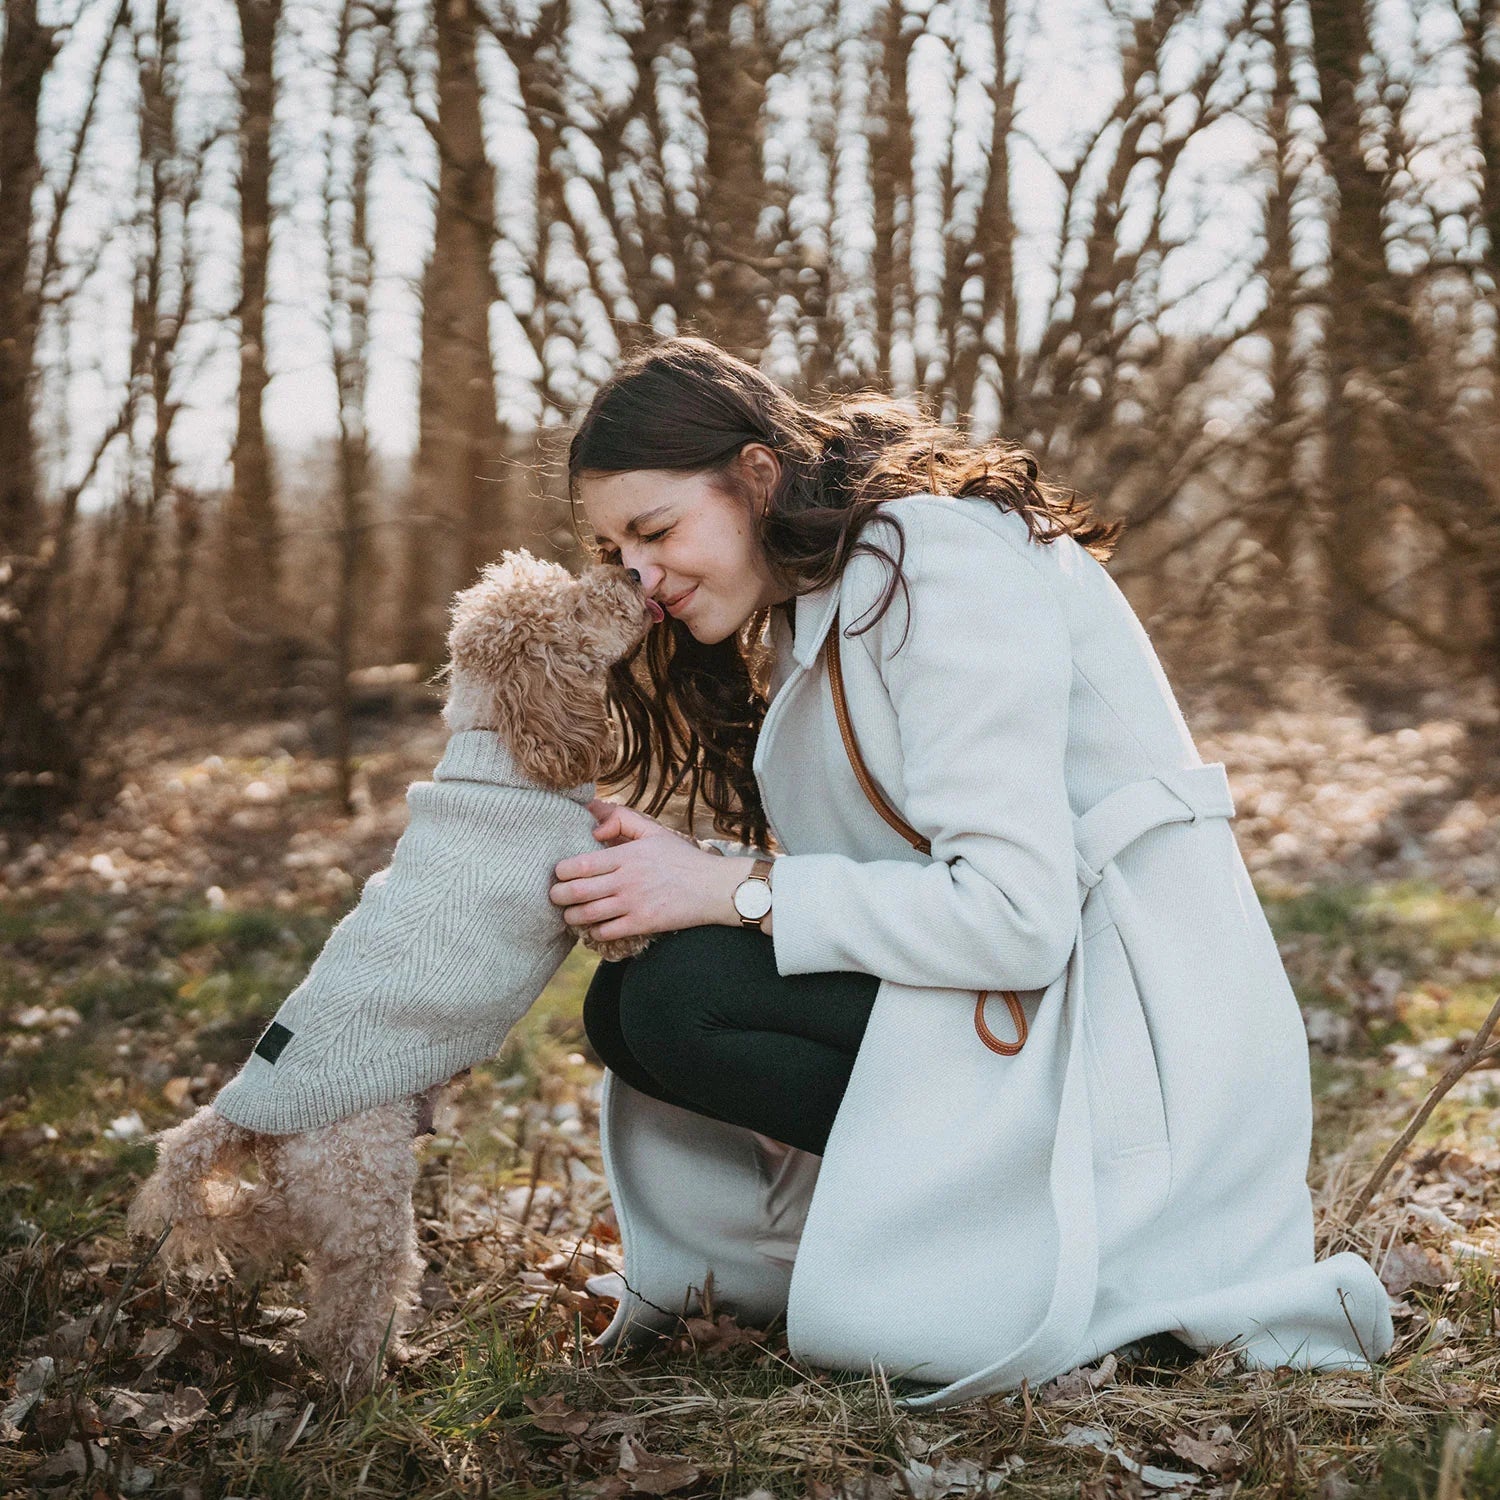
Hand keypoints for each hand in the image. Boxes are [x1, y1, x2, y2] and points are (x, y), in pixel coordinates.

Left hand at [551, 802, 744, 940]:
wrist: (713, 888)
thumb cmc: (682, 859)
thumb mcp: (654, 831)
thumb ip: (622, 820)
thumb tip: (592, 822)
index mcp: (627, 856)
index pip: (580, 865)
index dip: (562, 872)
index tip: (560, 873)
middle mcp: (627, 880)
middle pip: (577, 891)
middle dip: (559, 896)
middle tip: (556, 896)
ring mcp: (634, 904)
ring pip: (587, 914)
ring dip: (572, 916)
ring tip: (570, 913)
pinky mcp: (643, 924)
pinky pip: (606, 932)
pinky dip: (594, 932)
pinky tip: (594, 926)